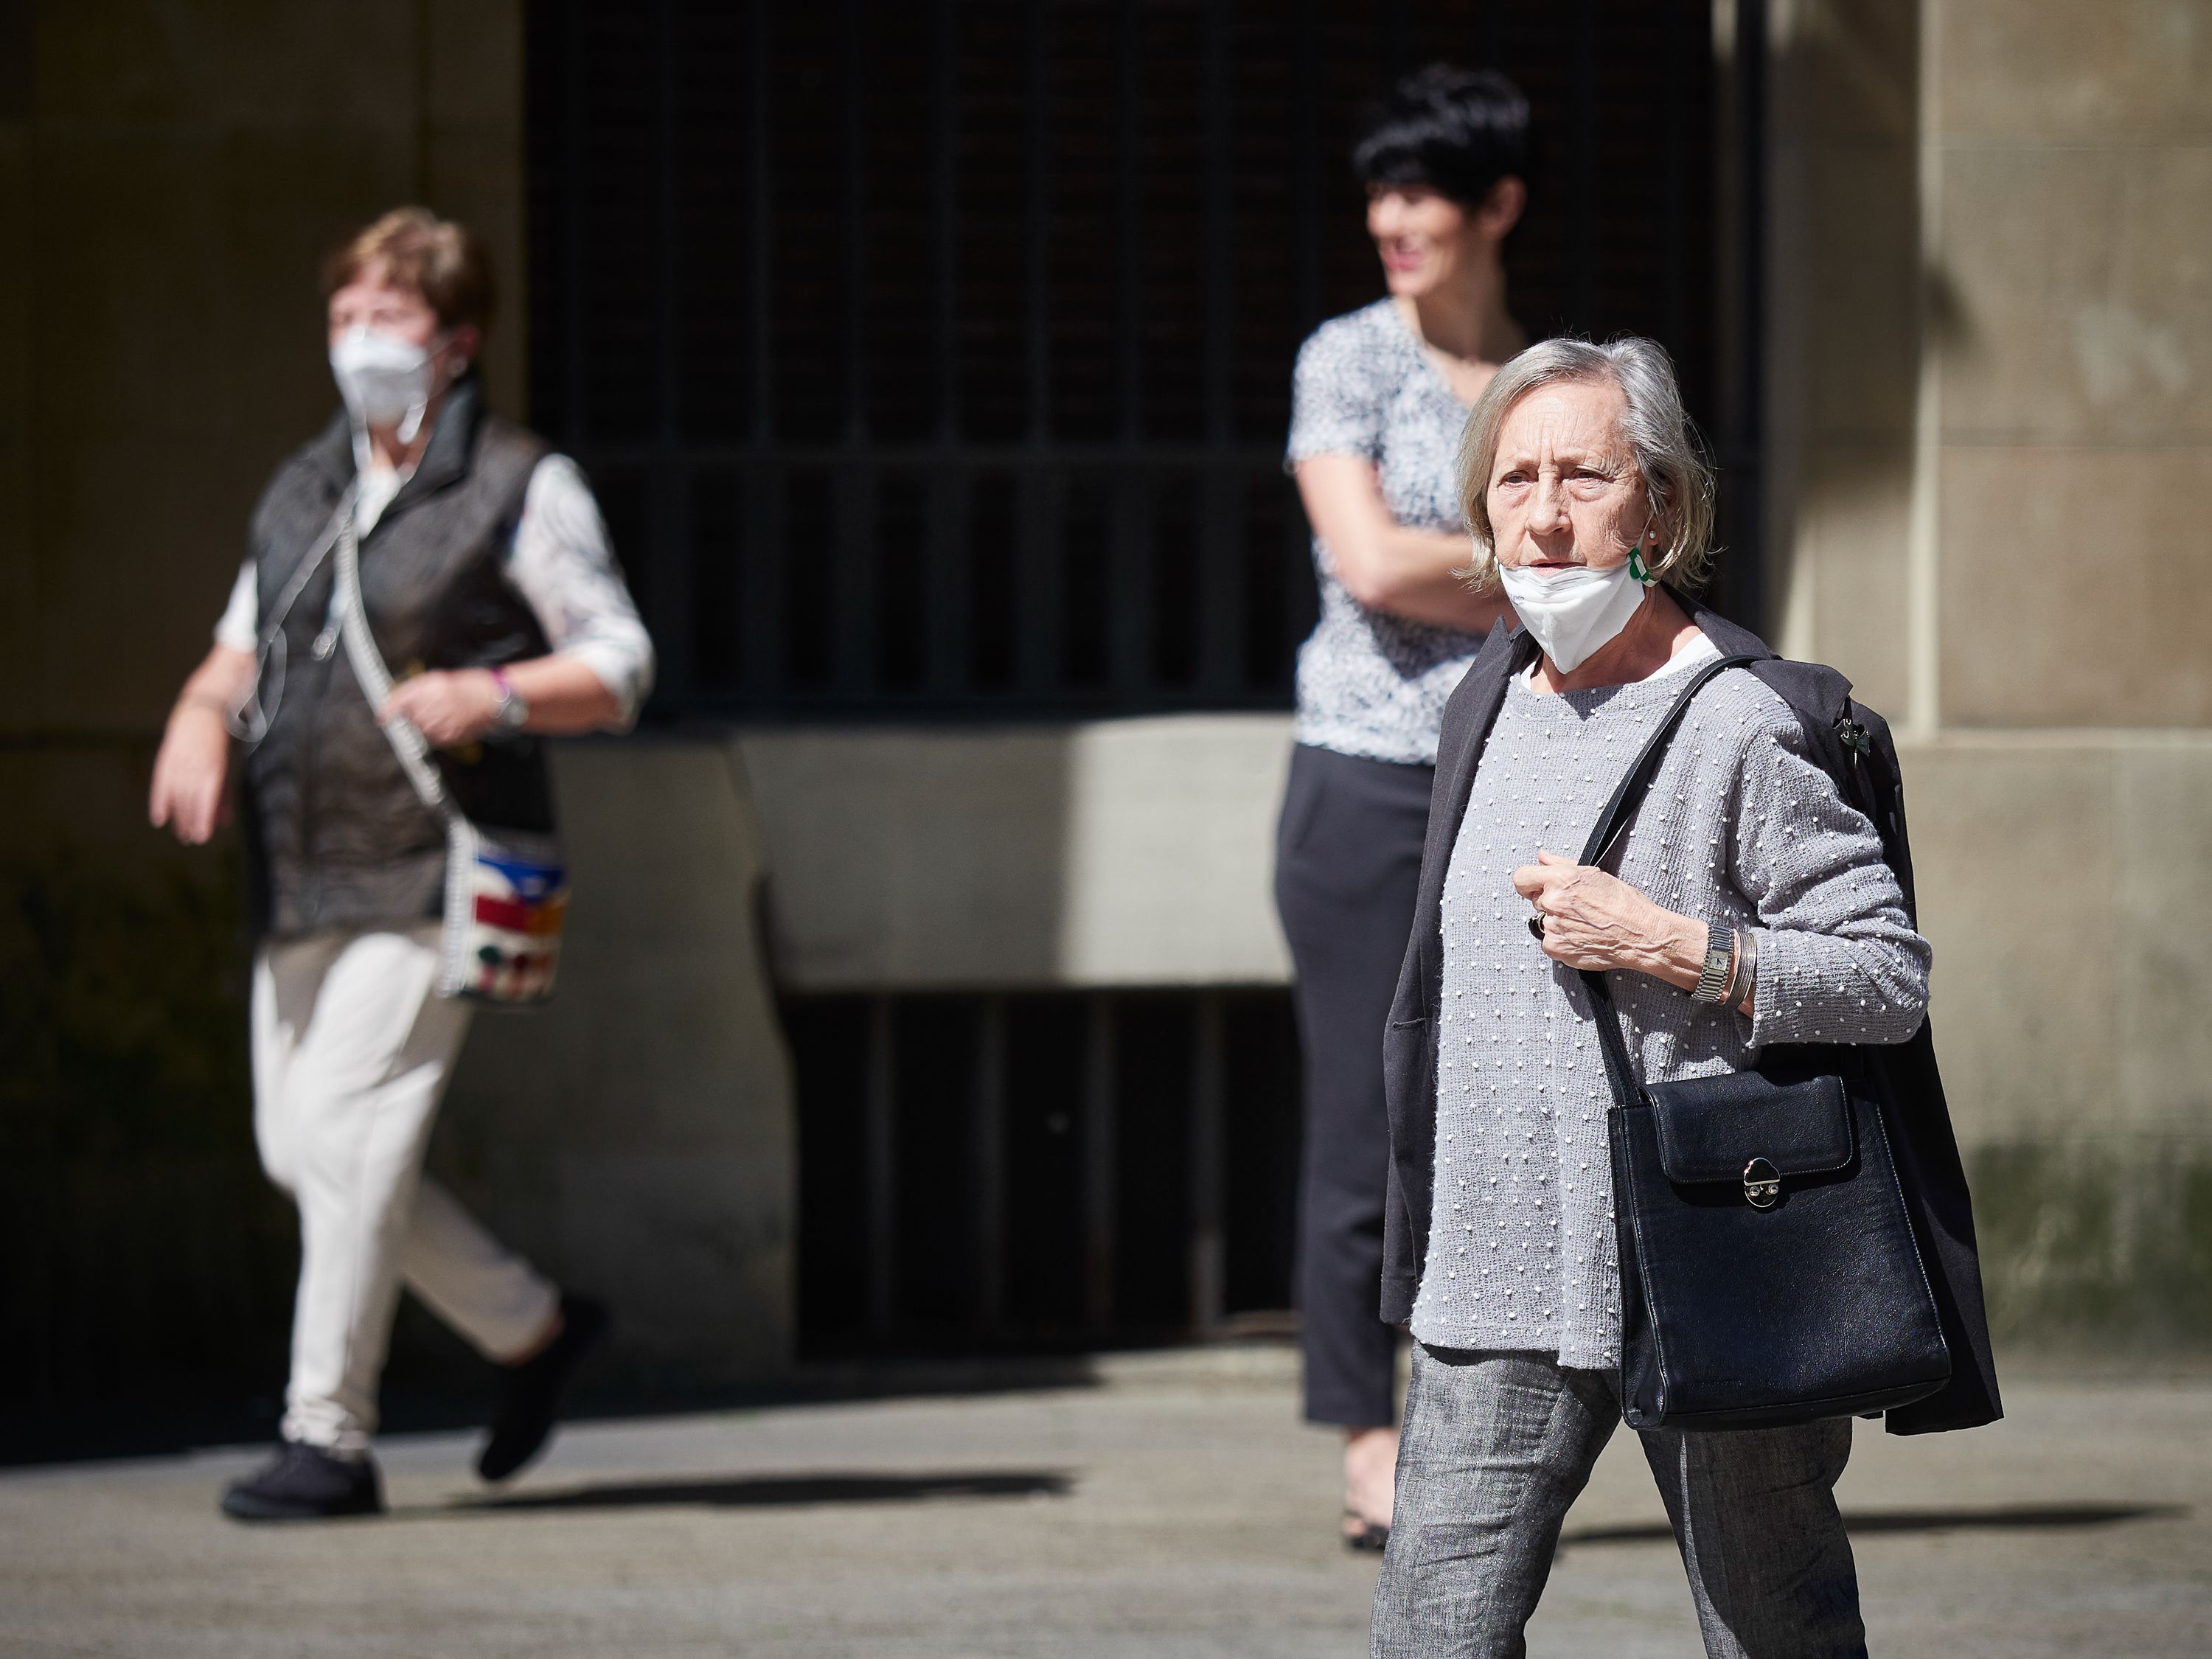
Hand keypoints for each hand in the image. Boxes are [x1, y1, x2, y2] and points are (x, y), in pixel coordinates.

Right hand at [148, 703, 232, 844]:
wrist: (203, 711)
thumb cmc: (219, 744)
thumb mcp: (226, 768)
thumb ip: (224, 795)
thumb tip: (225, 823)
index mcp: (214, 767)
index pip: (206, 799)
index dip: (202, 819)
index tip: (201, 837)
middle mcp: (195, 764)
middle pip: (189, 800)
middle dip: (190, 821)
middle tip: (190, 839)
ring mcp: (179, 760)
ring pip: (176, 794)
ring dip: (177, 816)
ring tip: (179, 832)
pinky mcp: (166, 757)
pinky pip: (161, 783)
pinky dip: (159, 801)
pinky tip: (158, 818)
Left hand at [380, 669, 501, 746]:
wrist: (491, 700)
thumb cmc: (466, 686)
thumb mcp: (437, 679)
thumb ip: (413, 690)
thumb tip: (392, 705)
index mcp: (431, 687)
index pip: (401, 701)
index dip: (389, 711)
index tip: (382, 719)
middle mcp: (436, 705)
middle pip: (411, 716)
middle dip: (416, 712)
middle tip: (433, 705)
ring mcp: (443, 722)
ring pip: (421, 728)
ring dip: (426, 723)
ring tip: (444, 713)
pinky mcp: (450, 736)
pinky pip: (433, 738)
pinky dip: (437, 731)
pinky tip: (450, 722)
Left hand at [1510, 848, 1702, 981]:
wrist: (1641, 934)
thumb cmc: (1624, 903)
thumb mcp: (1594, 874)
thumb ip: (1561, 864)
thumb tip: (1541, 857)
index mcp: (1560, 879)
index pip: (1521, 878)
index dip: (1528, 883)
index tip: (1535, 888)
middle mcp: (1553, 901)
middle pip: (1536, 901)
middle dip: (1551, 902)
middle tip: (1577, 908)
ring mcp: (1553, 926)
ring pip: (1544, 922)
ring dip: (1558, 923)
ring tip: (1584, 924)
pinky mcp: (1556, 948)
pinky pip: (1549, 942)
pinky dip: (1562, 941)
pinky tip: (1582, 937)